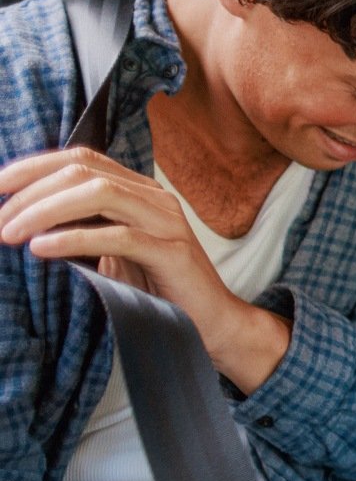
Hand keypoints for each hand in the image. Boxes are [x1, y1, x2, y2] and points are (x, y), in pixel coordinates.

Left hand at [0, 147, 289, 391]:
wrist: (210, 322)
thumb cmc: (157, 289)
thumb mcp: (111, 251)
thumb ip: (83, 227)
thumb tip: (24, 220)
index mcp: (139, 190)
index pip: (82, 158)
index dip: (34, 166)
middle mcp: (154, 197)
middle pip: (84, 173)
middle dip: (30, 193)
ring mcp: (166, 221)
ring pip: (99, 195)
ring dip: (45, 211)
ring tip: (10, 234)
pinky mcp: (171, 251)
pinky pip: (117, 236)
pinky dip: (73, 239)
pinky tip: (42, 249)